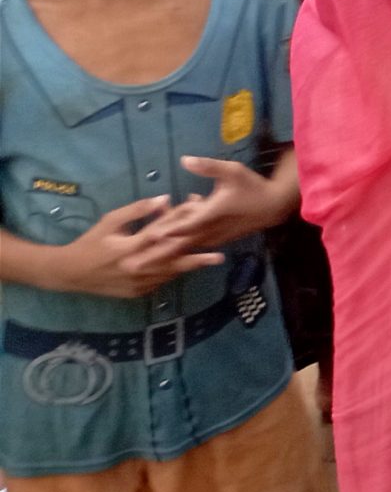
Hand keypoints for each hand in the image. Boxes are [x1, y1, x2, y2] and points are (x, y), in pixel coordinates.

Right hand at [52, 198, 221, 299]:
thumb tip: (165, 199)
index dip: (181, 225)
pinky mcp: (137, 293)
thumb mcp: (111, 221)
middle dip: (196, 258)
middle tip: (219, 255)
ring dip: (188, 266)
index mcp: (130, 247)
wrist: (71, 273)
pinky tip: (188, 267)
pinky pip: (161, 282)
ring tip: (211, 259)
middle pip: (172, 261)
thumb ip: (138, 210)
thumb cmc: (91, 242)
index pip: (162, 234)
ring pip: (169, 273)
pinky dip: (173, 273)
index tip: (200, 219)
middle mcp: (137, 267)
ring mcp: (137, 283)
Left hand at [155, 157, 291, 251]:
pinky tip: (171, 238)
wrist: (273, 206)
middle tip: (135, 260)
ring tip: (146, 258)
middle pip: (179, 244)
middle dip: (157, 252)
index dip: (166, 230)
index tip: (148, 235)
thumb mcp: (232, 171)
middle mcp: (209, 230)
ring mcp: (213, 238)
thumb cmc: (252, 187)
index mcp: (210, 214)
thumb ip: (208, 166)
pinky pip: (194, 245)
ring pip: (185, 247)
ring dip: (166, 250)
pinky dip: (181, 244)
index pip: (183, 226)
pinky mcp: (216, 240)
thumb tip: (184, 160)